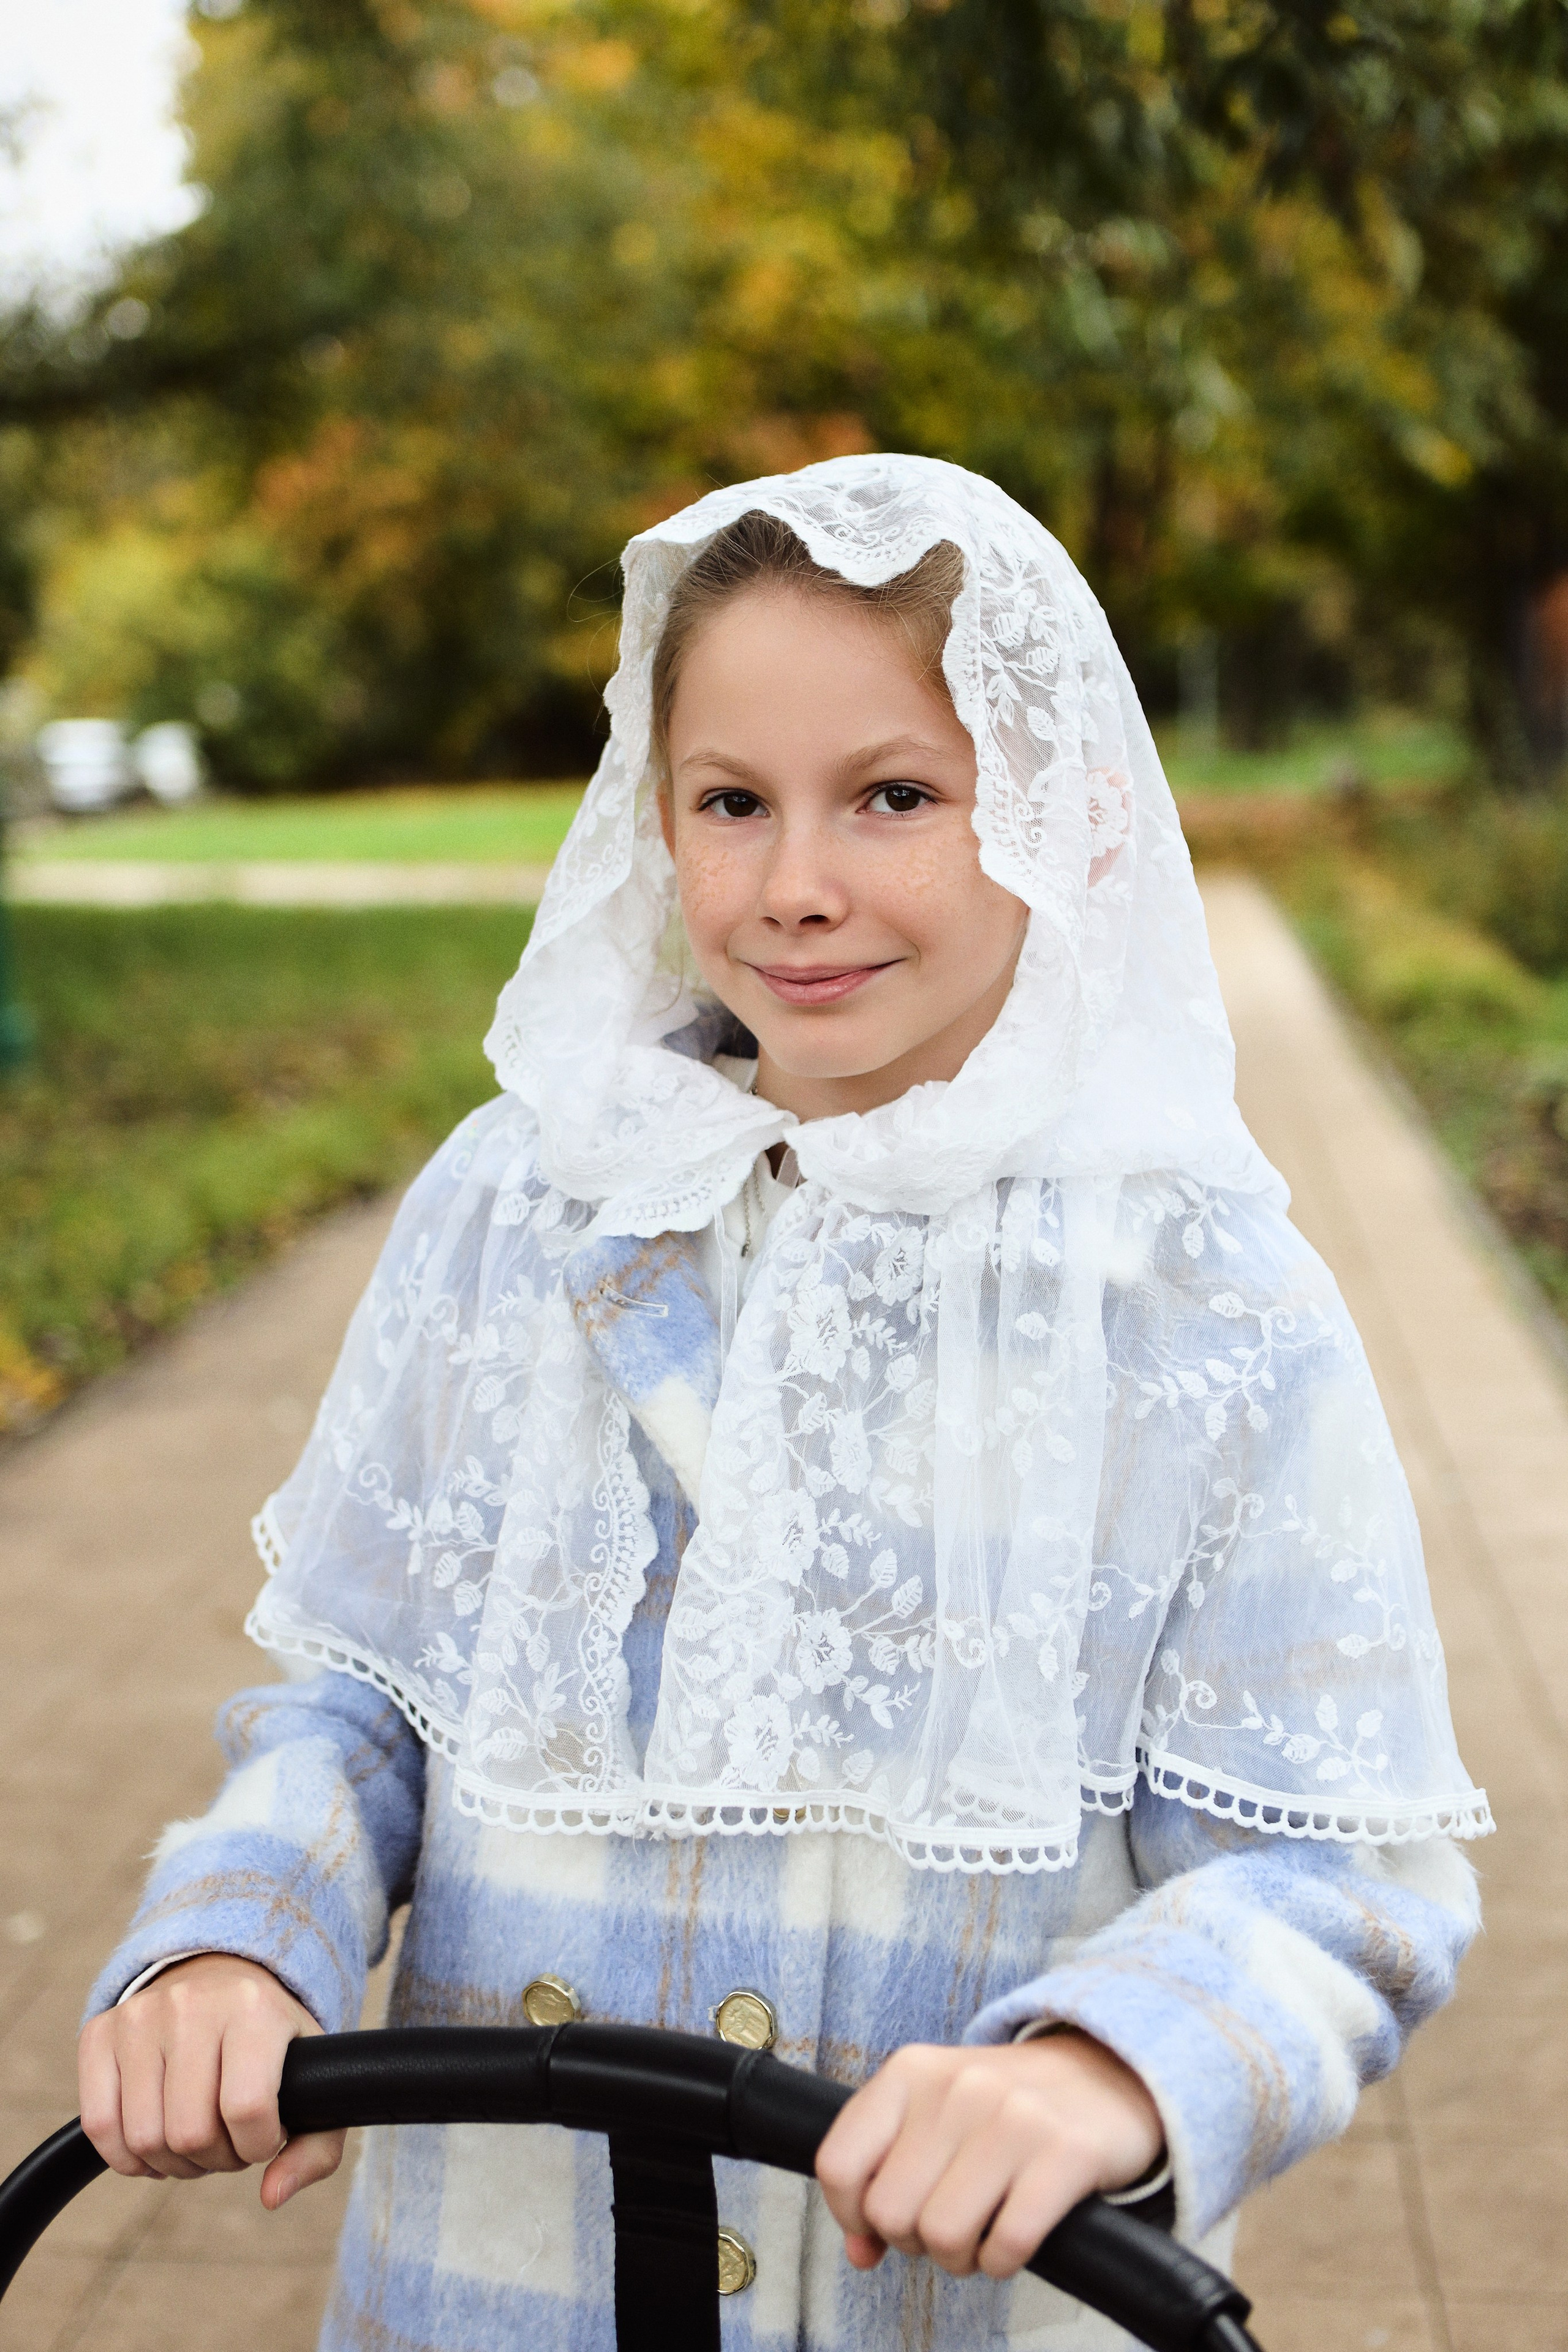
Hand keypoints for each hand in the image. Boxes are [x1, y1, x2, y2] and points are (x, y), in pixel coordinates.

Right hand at [78, 1953, 344, 2208]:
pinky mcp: (100, 2032)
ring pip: (144, 2138)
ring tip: (197, 2135)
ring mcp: (140, 2015)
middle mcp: (192, 2004)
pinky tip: (156, 2142)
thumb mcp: (314, 2083)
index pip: (247, 2109)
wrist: (223, 1979)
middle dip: (216, 2159)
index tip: (265, 2135)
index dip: (258, 2146)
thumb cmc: (273, 2044)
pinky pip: (99, 2126)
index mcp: (255, 2008)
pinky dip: (127, 2157)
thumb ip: (315, 2150)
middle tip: (228, 2139)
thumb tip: (272, 2196)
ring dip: (173, 2162)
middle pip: (191, 2133)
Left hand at [815, 2030, 1162, 2281]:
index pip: (838, 2163)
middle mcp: (958, 2087)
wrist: (1106, 2073)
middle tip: (945, 2226)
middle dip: (913, 2240)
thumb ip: (885, 2174)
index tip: (879, 2224)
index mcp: (911, 2071)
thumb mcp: (934, 2115)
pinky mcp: (1066, 2154)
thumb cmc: (1006, 2107)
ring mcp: (1013, 2117)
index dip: (851, 2214)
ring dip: (960, 2257)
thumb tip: (859, 2252)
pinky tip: (1011, 2239)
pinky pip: (1007, 2244)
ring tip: (979, 2234)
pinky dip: (1003, 2261)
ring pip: (943, 2234)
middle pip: (890, 2212)